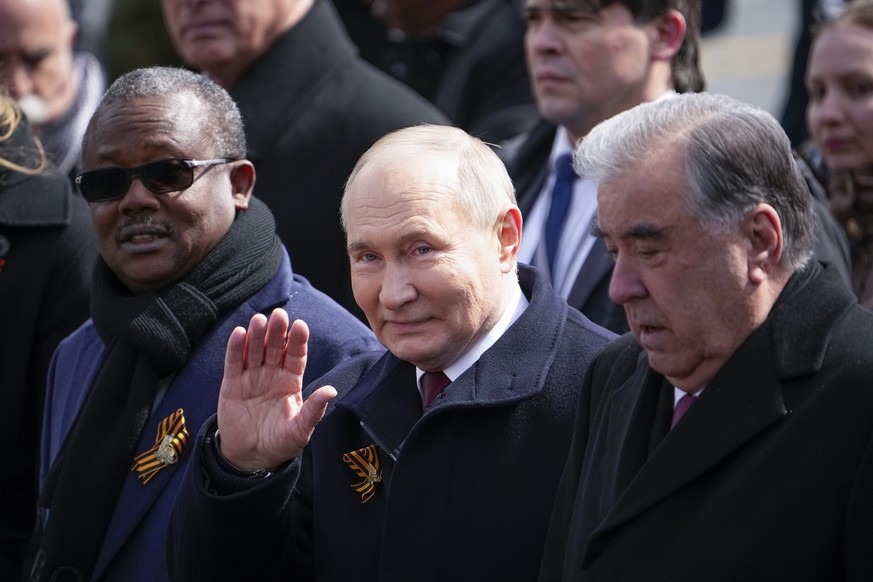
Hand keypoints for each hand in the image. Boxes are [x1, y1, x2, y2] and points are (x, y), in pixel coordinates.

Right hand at [216, 308, 336, 469]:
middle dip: (277, 331)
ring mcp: (252, 377)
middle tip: (279, 315)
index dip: (298, 341)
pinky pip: (234, 362)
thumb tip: (331, 391)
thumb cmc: (280, 442)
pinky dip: (236, 348)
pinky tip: (239, 333)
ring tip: (259, 320)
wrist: (252, 457)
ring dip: (256, 335)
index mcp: (291, 381)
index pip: (296, 356)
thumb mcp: (301, 430)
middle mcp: (272, 374)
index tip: (300, 326)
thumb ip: (314, 410)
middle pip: (276, 347)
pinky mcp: (232, 384)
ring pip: (255, 350)